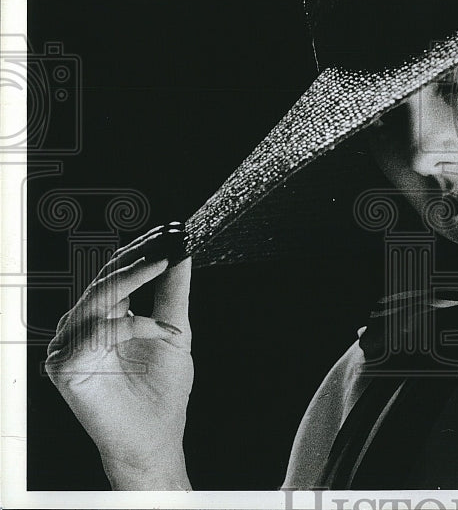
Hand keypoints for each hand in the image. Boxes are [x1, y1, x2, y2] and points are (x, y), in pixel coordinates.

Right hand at [45, 224, 193, 488]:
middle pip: (104, 279)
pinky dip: (134, 325)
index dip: (141, 249)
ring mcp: (69, 346)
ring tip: (162, 263)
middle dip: (137, 256)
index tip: (171, 228)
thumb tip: (183, 252)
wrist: (156, 436)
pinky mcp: (65, 367)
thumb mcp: (175, 329)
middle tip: (167, 238)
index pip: (116, 273)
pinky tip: (164, 329)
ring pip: (97, 298)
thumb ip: (173, 292)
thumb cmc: (163, 389)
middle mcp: (81, 328)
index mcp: (104, 317)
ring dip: (133, 278)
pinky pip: (98, 333)